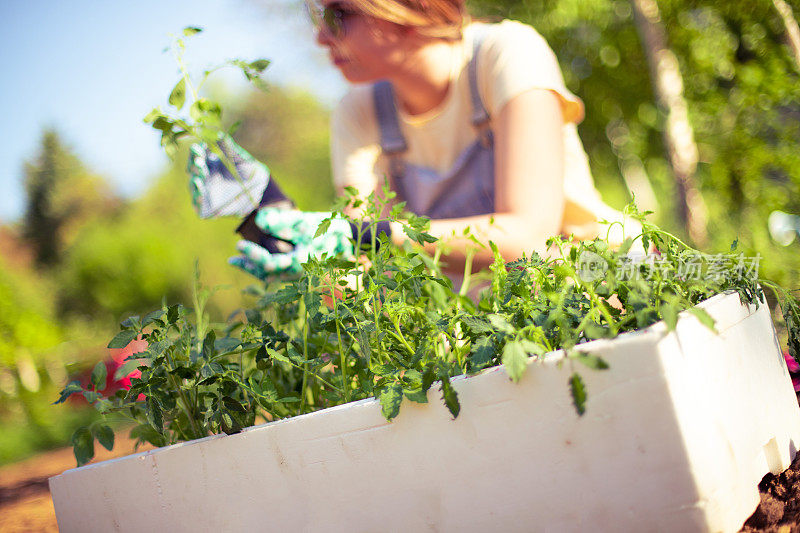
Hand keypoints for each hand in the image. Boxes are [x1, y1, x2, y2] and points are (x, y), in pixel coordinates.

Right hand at [187, 135, 289, 218]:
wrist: (258, 190)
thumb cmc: (247, 169)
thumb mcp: (240, 158)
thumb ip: (229, 148)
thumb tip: (218, 134)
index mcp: (208, 161)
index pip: (197, 154)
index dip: (196, 152)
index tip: (198, 148)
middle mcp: (203, 175)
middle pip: (193, 170)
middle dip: (195, 166)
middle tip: (199, 162)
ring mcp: (204, 191)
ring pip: (194, 187)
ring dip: (195, 183)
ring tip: (198, 180)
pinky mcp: (206, 207)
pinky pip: (198, 205)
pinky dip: (198, 202)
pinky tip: (201, 197)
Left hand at [229, 208, 354, 278]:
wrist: (350, 240)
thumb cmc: (329, 230)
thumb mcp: (306, 222)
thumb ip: (283, 220)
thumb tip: (259, 219)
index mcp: (299, 263)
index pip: (269, 263)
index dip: (252, 255)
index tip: (239, 245)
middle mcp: (298, 272)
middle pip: (267, 274)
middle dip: (250, 266)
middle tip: (233, 259)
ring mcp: (300, 272)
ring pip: (273, 275)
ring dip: (256, 268)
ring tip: (240, 261)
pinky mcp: (301, 269)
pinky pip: (280, 272)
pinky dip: (267, 266)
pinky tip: (259, 258)